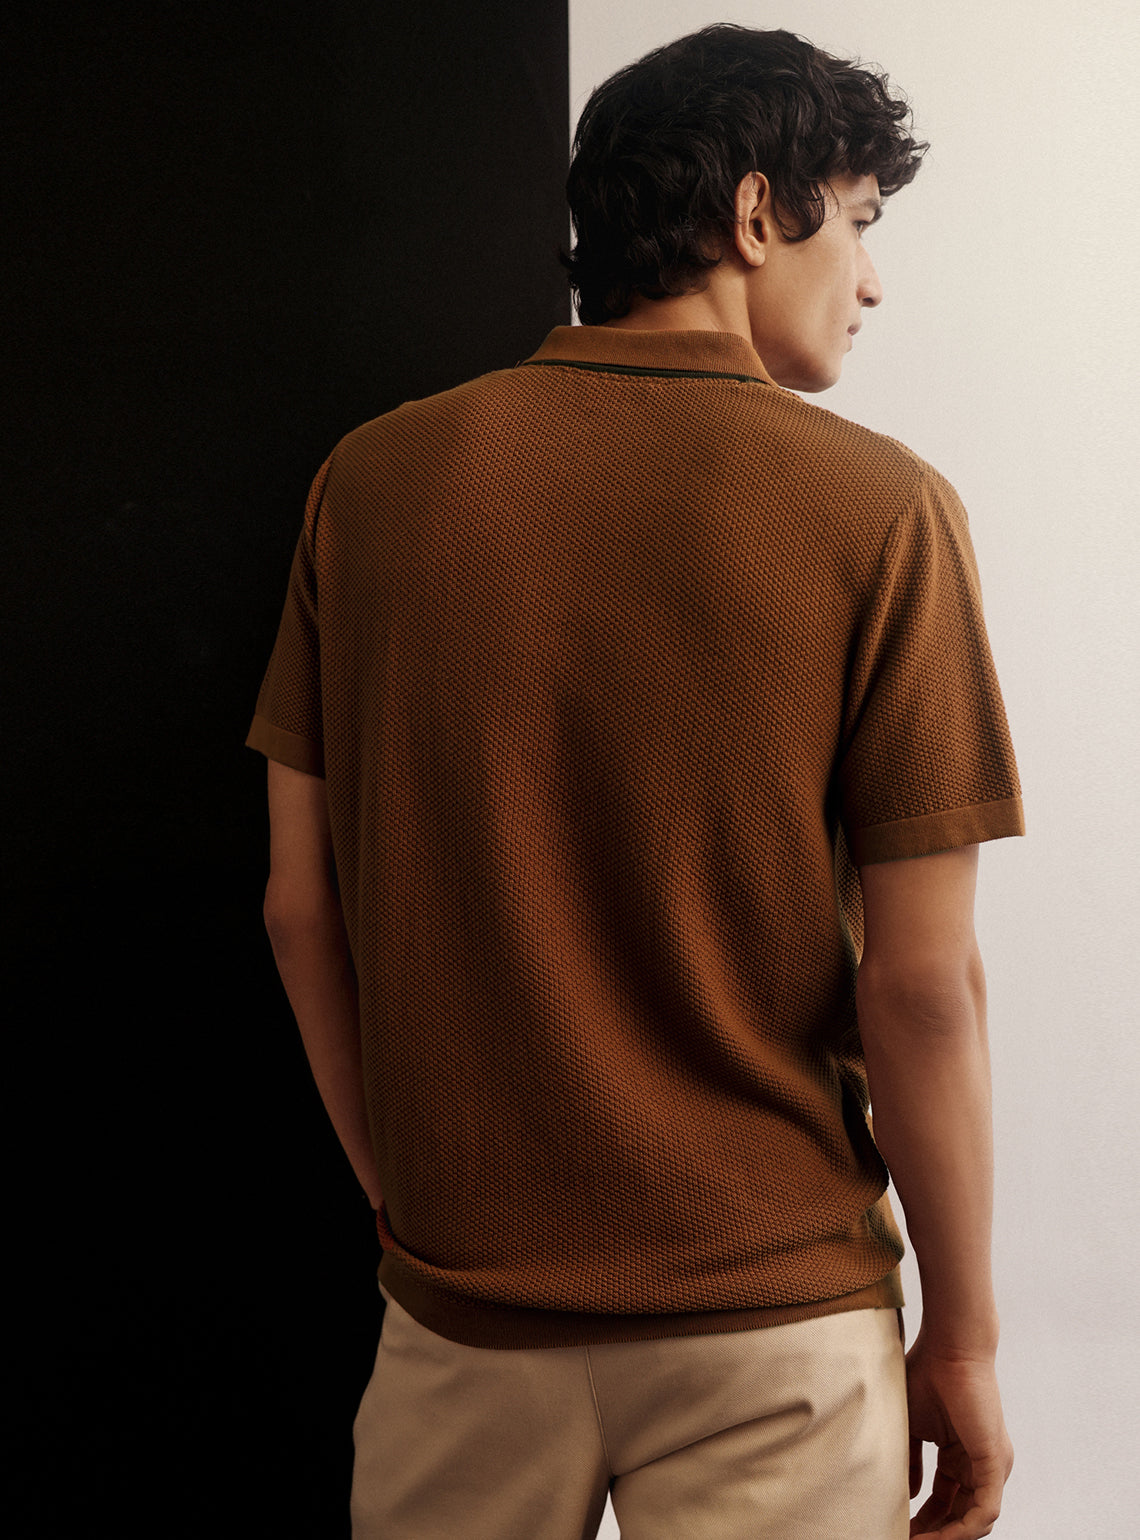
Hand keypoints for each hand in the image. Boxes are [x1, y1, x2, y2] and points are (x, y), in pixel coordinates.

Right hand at [905, 1327, 1013, 1537]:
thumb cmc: (928, 1373)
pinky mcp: (995, 1462)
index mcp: (961, 1455)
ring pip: (974, 1521)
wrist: (949, 1347)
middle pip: (960, 1516)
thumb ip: (912, 1460)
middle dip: (934, 1534)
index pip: (946, 1501)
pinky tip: (937, 1537)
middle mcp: (980, 1464)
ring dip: (946, 1537)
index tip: (898, 1528)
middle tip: (905, 1539)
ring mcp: (991, 1465)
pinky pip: (985, 1511)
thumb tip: (910, 1494)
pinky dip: (962, 1529)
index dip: (923, 1520)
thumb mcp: (912, 1425)